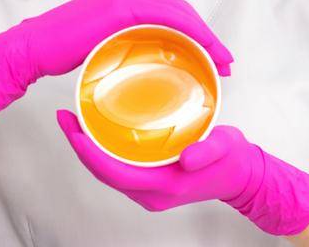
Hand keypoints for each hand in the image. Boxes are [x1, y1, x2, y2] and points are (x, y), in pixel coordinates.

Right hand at [0, 0, 232, 123]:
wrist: (33, 47)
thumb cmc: (65, 48)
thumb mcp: (105, 37)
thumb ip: (129, 35)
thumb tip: (150, 51)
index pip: (173, 10)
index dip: (200, 32)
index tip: (216, 56)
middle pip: (183, 12)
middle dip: (209, 37)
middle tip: (226, 63)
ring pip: (182, 16)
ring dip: (207, 39)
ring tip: (221, 64)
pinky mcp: (124, 6)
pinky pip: (169, 20)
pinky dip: (192, 36)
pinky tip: (204, 54)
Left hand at [56, 111, 308, 235]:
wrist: (242, 176)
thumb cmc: (233, 161)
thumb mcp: (225, 147)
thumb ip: (209, 150)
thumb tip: (187, 156)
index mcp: (164, 186)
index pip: (114, 172)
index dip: (89, 152)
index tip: (74, 129)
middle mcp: (150, 192)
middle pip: (103, 172)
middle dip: (80, 147)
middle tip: (66, 117)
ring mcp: (149, 189)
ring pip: (108, 171)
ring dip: (88, 149)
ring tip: (76, 120)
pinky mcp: (150, 181)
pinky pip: (118, 168)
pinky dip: (103, 150)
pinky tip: (98, 130)